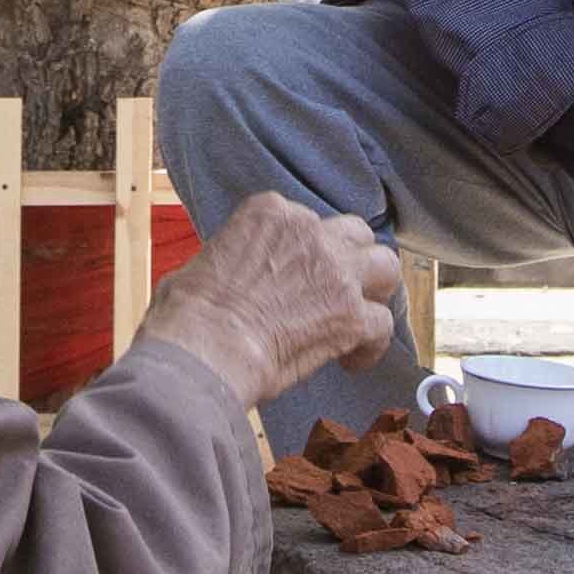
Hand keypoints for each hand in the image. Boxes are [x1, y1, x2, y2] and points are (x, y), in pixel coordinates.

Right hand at [127, 190, 401, 407]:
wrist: (205, 347)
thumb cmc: (187, 314)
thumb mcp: (200, 264)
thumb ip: (229, 260)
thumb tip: (224, 279)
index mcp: (270, 213)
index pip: (303, 220)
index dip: (303, 253)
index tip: (293, 279)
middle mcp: (310, 231)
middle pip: (354, 234)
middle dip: (351, 260)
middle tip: (336, 289)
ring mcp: (337, 272)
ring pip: (385, 267)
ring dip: (374, 292)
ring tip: (357, 317)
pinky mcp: (351, 315)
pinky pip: (382, 324)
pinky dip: (371, 344)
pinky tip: (351, 360)